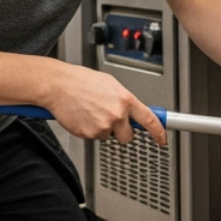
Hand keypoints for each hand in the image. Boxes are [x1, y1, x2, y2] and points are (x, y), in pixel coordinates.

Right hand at [45, 66, 167, 146]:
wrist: (58, 85)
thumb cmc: (81, 81)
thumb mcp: (110, 84)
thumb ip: (124, 100)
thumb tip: (132, 111)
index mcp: (125, 100)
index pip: (149, 120)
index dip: (158, 132)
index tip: (162, 139)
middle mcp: (117, 114)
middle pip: (128, 137)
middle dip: (122, 133)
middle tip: (110, 121)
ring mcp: (103, 126)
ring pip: (108, 136)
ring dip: (102, 129)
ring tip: (90, 112)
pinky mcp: (89, 134)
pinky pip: (94, 137)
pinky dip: (89, 130)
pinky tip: (83, 116)